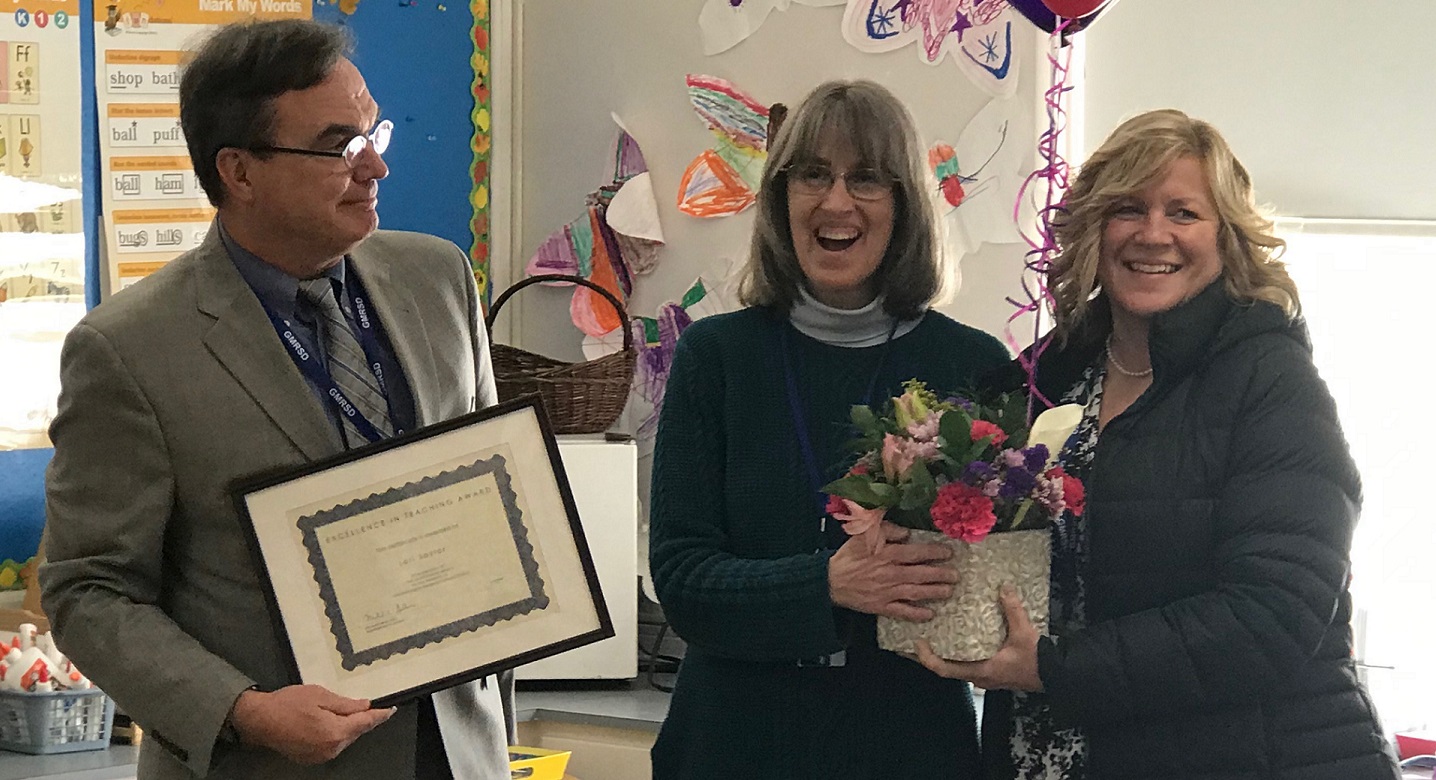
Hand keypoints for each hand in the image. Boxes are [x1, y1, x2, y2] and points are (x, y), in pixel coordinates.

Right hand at [228, 685, 395, 764]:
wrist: (260, 720)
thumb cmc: (287, 705)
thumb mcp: (320, 695)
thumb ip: (346, 704)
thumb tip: (364, 706)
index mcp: (335, 732)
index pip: (365, 723)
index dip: (380, 716)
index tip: (390, 710)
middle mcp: (330, 748)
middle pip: (355, 732)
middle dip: (357, 718)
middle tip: (350, 704)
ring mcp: (320, 756)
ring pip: (343, 739)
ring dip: (343, 726)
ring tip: (326, 711)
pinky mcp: (311, 758)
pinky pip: (331, 745)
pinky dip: (332, 734)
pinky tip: (321, 722)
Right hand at [828, 521, 958, 621]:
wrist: (830, 581)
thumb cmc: (848, 557)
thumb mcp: (863, 534)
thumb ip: (886, 529)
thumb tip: (906, 532)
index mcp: (887, 554)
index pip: (916, 553)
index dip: (934, 553)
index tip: (948, 553)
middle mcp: (890, 573)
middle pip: (921, 574)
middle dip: (941, 574)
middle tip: (956, 575)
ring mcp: (887, 592)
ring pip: (916, 592)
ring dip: (934, 592)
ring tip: (949, 591)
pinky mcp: (881, 606)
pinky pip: (902, 611)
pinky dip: (916, 614)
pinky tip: (929, 614)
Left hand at [913, 585, 1042, 691]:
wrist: (1056, 675)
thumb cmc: (1037, 660)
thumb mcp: (1023, 633)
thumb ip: (1012, 610)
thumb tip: (1003, 588)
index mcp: (980, 671)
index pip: (944, 670)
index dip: (926, 658)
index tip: (918, 643)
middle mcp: (978, 677)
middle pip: (946, 668)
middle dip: (930, 654)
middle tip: (917, 637)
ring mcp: (985, 676)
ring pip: (956, 666)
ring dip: (944, 653)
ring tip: (934, 635)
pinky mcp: (992, 672)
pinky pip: (968, 663)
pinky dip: (959, 652)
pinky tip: (960, 638)